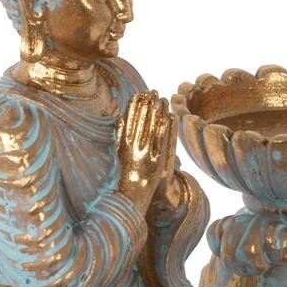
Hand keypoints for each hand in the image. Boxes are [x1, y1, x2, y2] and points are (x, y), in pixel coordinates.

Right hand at [116, 90, 176, 211]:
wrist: (132, 196)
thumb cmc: (124, 172)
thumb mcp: (118, 151)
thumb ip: (119, 133)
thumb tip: (119, 115)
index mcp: (122, 144)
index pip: (129, 119)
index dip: (135, 105)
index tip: (140, 93)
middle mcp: (133, 148)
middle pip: (141, 121)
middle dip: (147, 104)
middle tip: (152, 90)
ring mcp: (145, 155)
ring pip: (152, 127)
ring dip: (157, 111)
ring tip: (161, 98)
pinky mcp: (157, 162)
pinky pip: (162, 140)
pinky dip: (165, 126)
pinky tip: (168, 115)